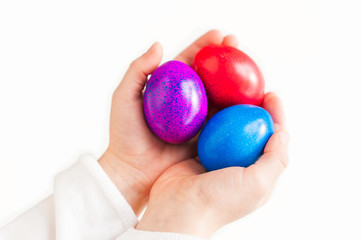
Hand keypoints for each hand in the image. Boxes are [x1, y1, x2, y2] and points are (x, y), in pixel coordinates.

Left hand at [98, 30, 237, 214]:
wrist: (133, 171)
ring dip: (236, 82)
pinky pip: (224, 121)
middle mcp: (188, 101)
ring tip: (249, 68)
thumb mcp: (124, 98)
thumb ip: (137, 70)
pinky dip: (237, 110)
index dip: (205, 46)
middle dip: (226, 58)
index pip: (190, 61)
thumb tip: (158, 45)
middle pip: (211, 75)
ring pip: (221, 96)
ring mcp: (198, 119)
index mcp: (170, 88)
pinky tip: (248, 100)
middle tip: (238, 45)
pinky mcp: (206, 136)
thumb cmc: (125, 135)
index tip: (220, 35)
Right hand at [136, 92, 288, 237]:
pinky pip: (206, 128)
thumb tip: (283, 131)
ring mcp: (216, 157)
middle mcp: (238, 163)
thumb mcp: (258, 184)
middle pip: (249, 128)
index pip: (272, 138)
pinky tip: (207, 100)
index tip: (271, 94)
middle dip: (251, 107)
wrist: (179, 211)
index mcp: (256, 171)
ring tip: (228, 87)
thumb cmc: (220, 201)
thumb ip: (276, 158)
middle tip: (248, 86)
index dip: (275, 115)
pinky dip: (209, 114)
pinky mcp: (196, 152)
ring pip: (227, 126)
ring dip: (229, 107)